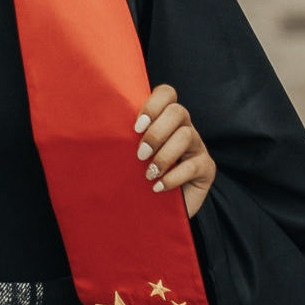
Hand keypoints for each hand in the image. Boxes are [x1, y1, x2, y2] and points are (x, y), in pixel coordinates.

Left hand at [134, 85, 216, 217]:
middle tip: (140, 154)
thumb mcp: (128, 157)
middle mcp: (184, 127)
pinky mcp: (206, 168)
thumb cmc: (138, 178)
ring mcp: (197, 147)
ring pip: (186, 135)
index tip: (136, 127)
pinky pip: (193, 166)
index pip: (166, 94)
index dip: (153, 105)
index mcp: (165, 119)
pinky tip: (157, 187)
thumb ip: (123, 140)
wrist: (157, 210)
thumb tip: (97, 129)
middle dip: (156, 132)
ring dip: (164, 155)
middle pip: (178, 111)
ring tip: (149, 173)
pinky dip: (172, 177)